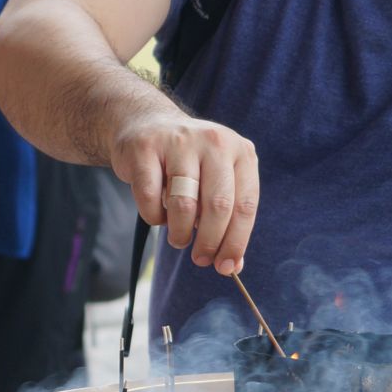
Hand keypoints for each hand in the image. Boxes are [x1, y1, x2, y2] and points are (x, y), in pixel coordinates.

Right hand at [108, 111, 258, 275]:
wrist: (146, 124)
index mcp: (240, 152)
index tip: (226, 267)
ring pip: (184, 205)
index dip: (235, 242)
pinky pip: (151, 199)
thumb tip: (233, 265)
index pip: (245, 206)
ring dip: (180, 233)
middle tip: (200, 259)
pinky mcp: (146, 149)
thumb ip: (228, 219)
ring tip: (178, 239)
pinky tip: (158, 215)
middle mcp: (214, 143)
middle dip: (209, 242)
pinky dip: (154, 217)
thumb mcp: (217, 182)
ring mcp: (179, 143)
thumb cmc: (188, 164)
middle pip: (217, 207)